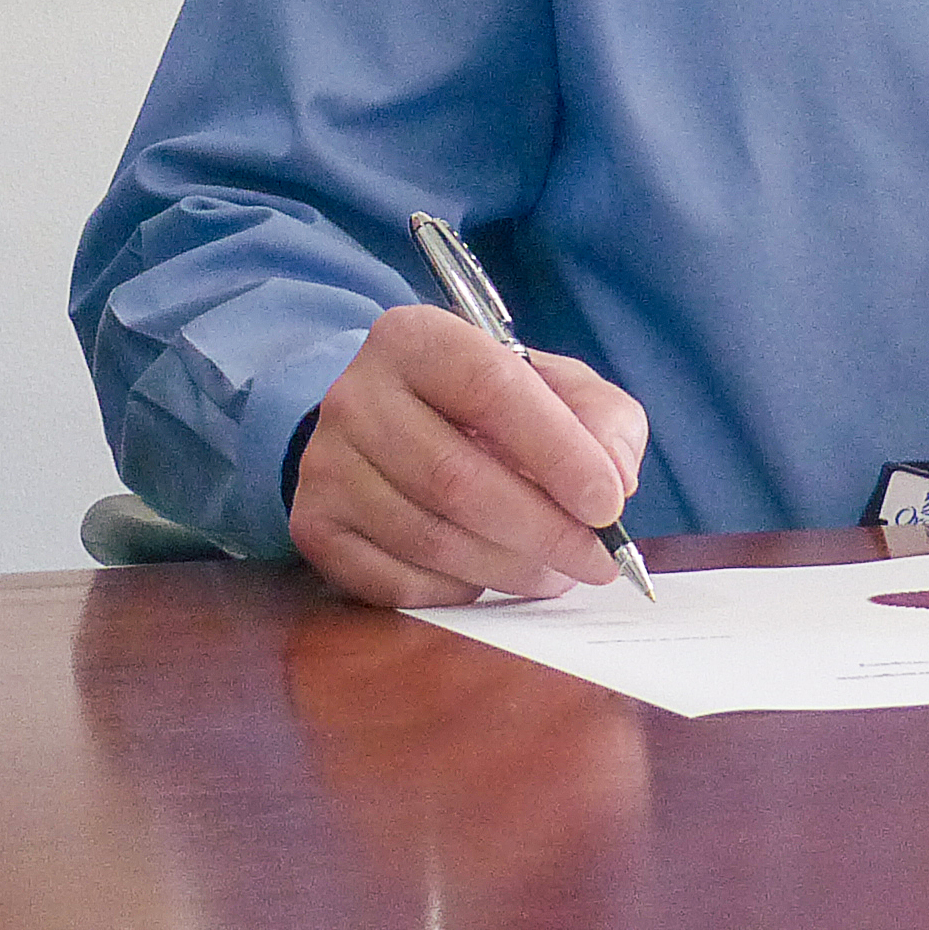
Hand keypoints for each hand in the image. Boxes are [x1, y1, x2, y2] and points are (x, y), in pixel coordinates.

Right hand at [288, 304, 647, 608]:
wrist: (386, 427)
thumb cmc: (486, 409)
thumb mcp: (552, 387)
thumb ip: (601, 418)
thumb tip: (614, 478)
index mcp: (416, 338)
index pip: (491, 388)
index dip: (557, 452)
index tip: (608, 505)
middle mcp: (355, 394)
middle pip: (456, 478)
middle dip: (542, 531)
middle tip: (595, 562)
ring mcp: (325, 463)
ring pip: (430, 537)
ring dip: (508, 569)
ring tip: (553, 572)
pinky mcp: (314, 524)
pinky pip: (396, 581)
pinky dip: (457, 591)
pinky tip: (486, 575)